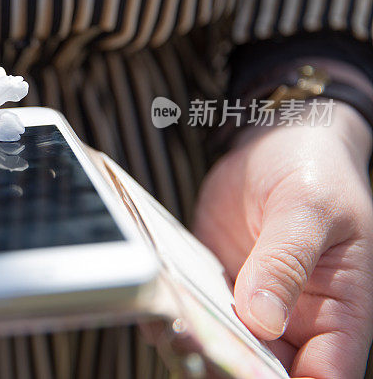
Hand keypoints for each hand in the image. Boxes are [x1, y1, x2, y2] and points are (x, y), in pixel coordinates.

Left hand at [194, 101, 372, 377]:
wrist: (277, 140)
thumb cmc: (314, 170)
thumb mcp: (308, 208)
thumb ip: (286, 260)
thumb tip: (263, 318)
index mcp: (339, 312)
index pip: (324, 374)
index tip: (246, 374)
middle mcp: (297, 320)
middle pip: (267, 371)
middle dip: (231, 369)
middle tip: (195, 349)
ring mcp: (252, 306)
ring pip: (226, 347)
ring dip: (198, 346)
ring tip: (172, 331)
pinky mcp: (216, 286)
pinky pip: (195, 313)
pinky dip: (175, 315)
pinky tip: (156, 307)